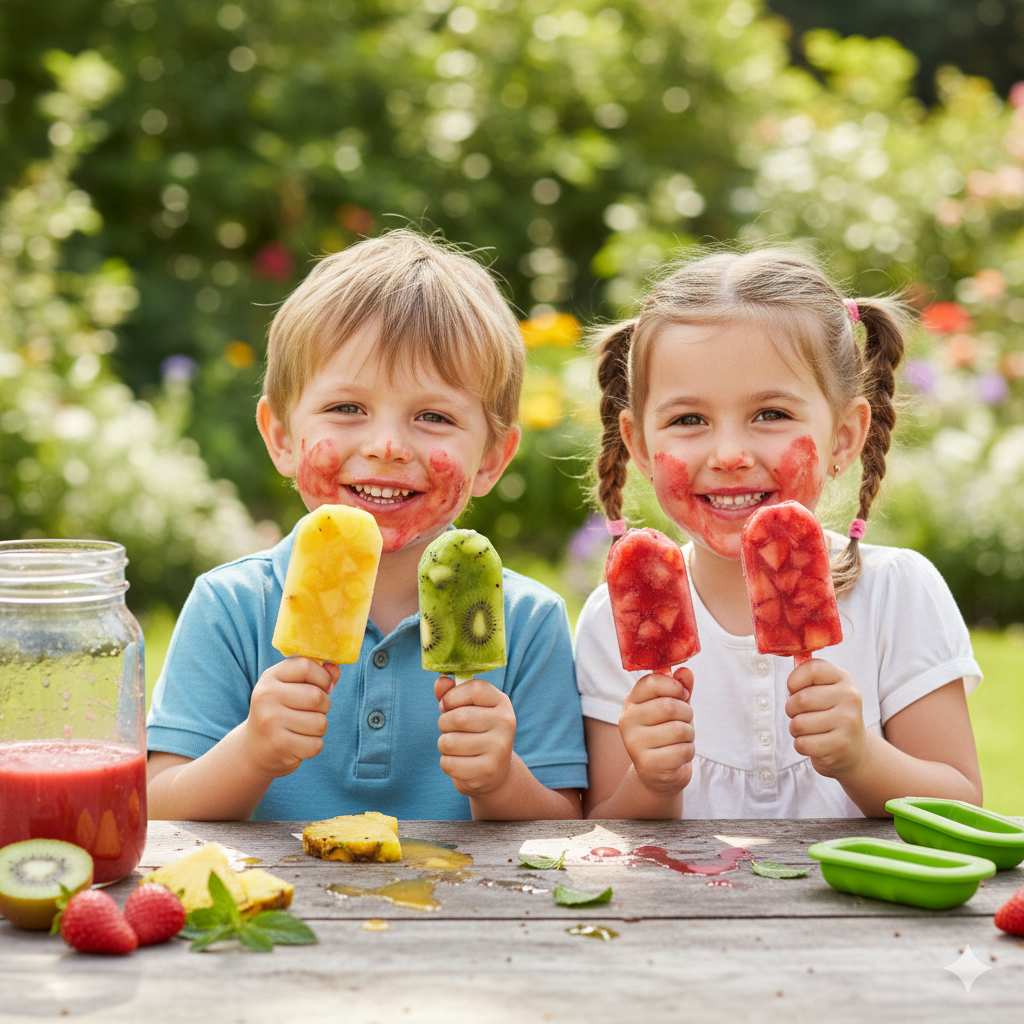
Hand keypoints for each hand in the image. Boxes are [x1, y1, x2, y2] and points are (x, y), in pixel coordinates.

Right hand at [242, 658, 338, 778]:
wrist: (253, 749)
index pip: (306, 666)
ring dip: (318, 728)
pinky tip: (297, 744)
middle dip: (324, 706)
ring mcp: (270, 722)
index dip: (323, 677)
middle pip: (317, 696)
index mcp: (269, 677)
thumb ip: (316, 675)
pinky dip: (313, 746)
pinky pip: (316, 744)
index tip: (323, 687)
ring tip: (301, 728)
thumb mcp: (290, 687)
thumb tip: (335, 670)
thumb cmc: (279, 712)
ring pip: (320, 723)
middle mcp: (266, 697)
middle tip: (310, 712)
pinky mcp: (279, 746)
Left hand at [435, 676, 515, 796]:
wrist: (495, 771)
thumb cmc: (475, 732)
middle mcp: (505, 723)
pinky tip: (460, 762)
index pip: (474, 689)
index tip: (448, 705)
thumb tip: (441, 681)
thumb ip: (451, 693)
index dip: (452, 696)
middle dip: (444, 724)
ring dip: (444, 745)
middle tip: (451, 729)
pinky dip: (447, 763)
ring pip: (450, 742)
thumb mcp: (467, 708)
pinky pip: (449, 763)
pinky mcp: (487, 770)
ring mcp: (499, 748)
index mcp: (501, 702)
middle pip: (458, 718)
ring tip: (456, 746)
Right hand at [618, 667, 694, 795]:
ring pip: (679, 730)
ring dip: (689, 735)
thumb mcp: (674, 708)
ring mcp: (634, 743)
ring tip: (680, 740)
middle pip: (669, 706)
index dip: (674, 686)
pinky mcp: (648, 764)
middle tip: (683, 721)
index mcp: (631, 702)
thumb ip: (679, 689)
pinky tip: (678, 755)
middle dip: (687, 714)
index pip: (651, 682)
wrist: (658, 774)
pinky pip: (683, 750)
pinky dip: (689, 752)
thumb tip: (686, 672)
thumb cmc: (666, 734)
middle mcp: (627, 721)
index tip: (681, 695)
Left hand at [785, 659, 865, 777]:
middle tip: (802, 714)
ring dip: (795, 729)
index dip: (794, 681)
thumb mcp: (825, 689)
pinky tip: (816, 743)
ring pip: (798, 724)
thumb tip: (788, 661)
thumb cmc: (830, 714)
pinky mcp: (840, 746)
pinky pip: (802, 744)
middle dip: (791, 710)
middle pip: (800, 699)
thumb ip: (808, 675)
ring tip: (811, 730)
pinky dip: (801, 745)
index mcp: (844, 679)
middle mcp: (850, 697)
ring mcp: (848, 722)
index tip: (796, 690)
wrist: (854, 749)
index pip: (811, 668)